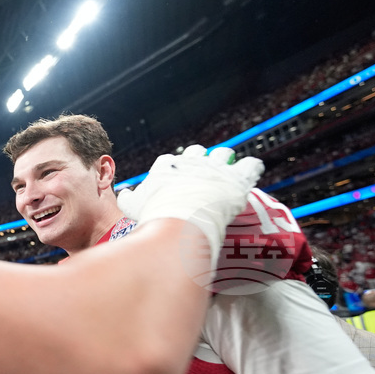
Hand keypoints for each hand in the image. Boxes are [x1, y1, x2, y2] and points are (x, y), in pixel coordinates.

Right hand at [117, 145, 263, 268]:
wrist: (182, 222)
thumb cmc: (156, 215)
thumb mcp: (134, 207)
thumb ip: (127, 199)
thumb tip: (123, 194)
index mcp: (167, 166)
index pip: (169, 161)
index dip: (173, 169)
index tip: (175, 179)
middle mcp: (192, 161)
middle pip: (196, 151)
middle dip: (199, 160)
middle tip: (201, 174)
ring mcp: (216, 167)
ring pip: (224, 153)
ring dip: (225, 161)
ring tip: (227, 172)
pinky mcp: (237, 177)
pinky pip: (251, 165)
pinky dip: (250, 169)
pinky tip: (249, 174)